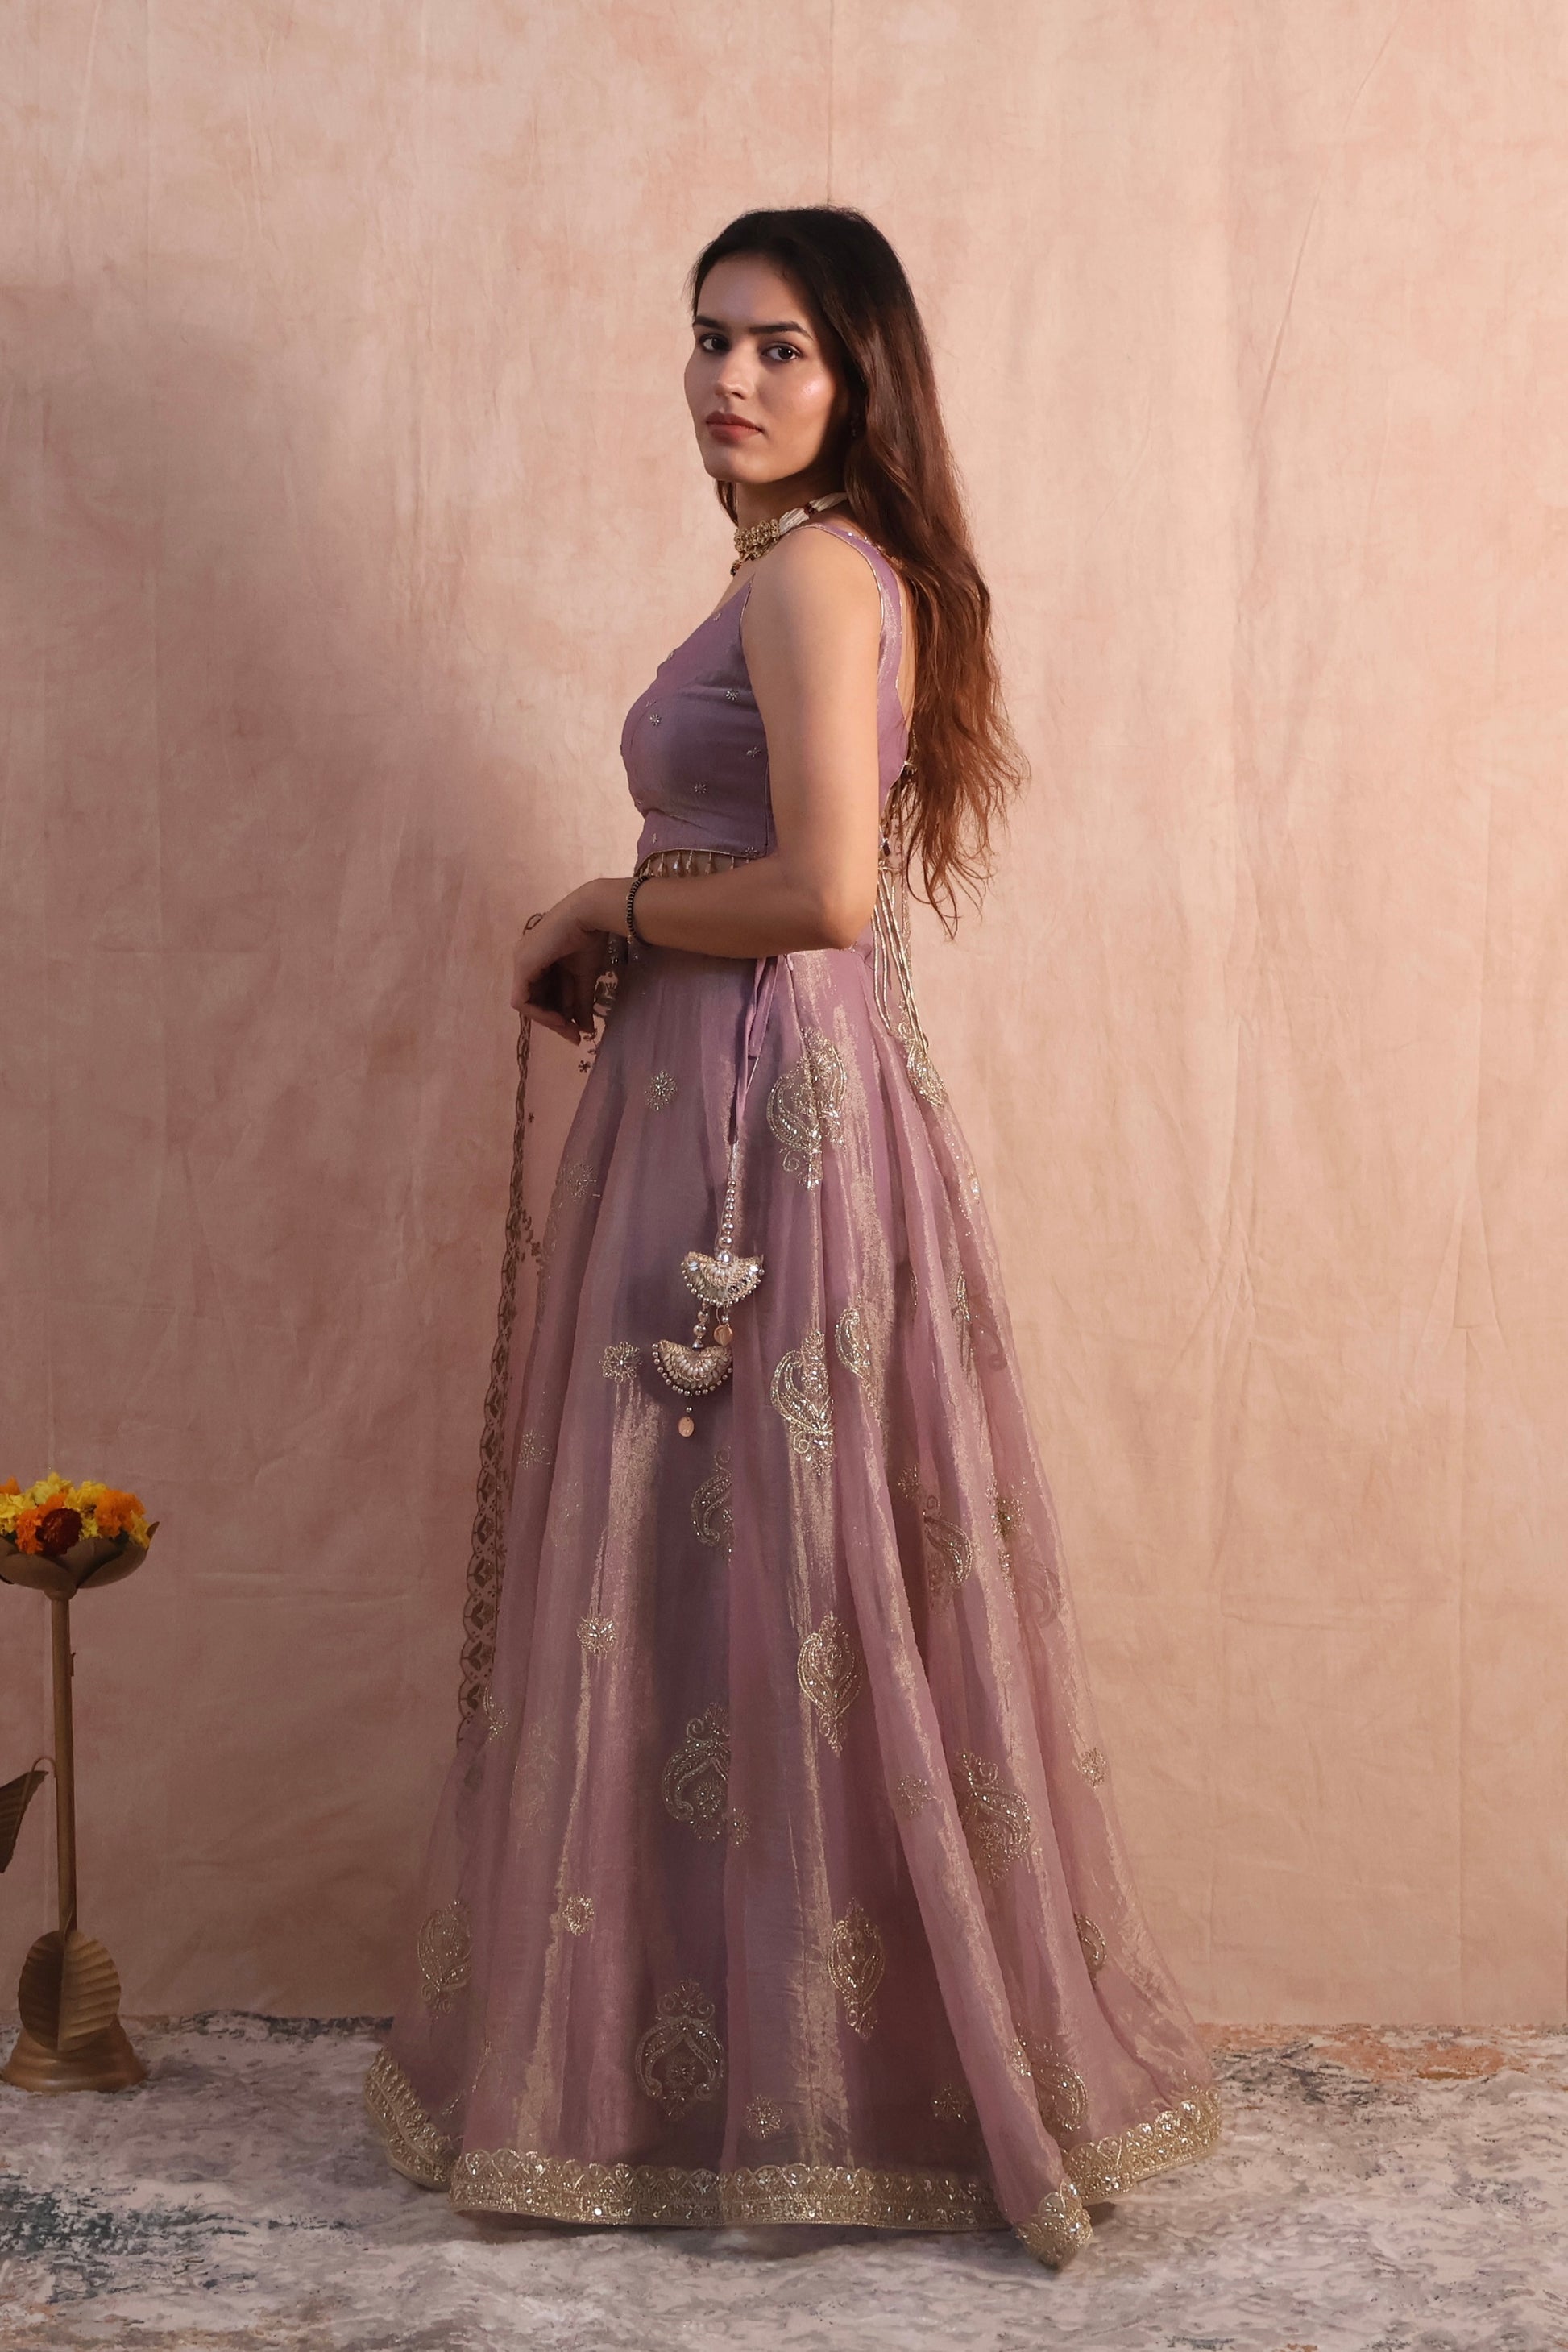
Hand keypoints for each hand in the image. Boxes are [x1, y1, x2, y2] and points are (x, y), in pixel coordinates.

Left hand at [510, 885, 623, 1040]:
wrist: (591, 916)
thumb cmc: (589, 939)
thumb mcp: (584, 978)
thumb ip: (581, 1003)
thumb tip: (586, 1030)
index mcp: (537, 961)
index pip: (541, 996)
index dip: (557, 1016)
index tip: (577, 1031)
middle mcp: (524, 961)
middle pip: (534, 1002)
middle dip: (555, 1022)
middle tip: (575, 1036)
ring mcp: (520, 963)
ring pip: (527, 1004)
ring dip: (550, 1020)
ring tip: (571, 1029)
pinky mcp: (522, 966)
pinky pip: (522, 1000)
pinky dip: (540, 1013)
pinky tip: (560, 1019)